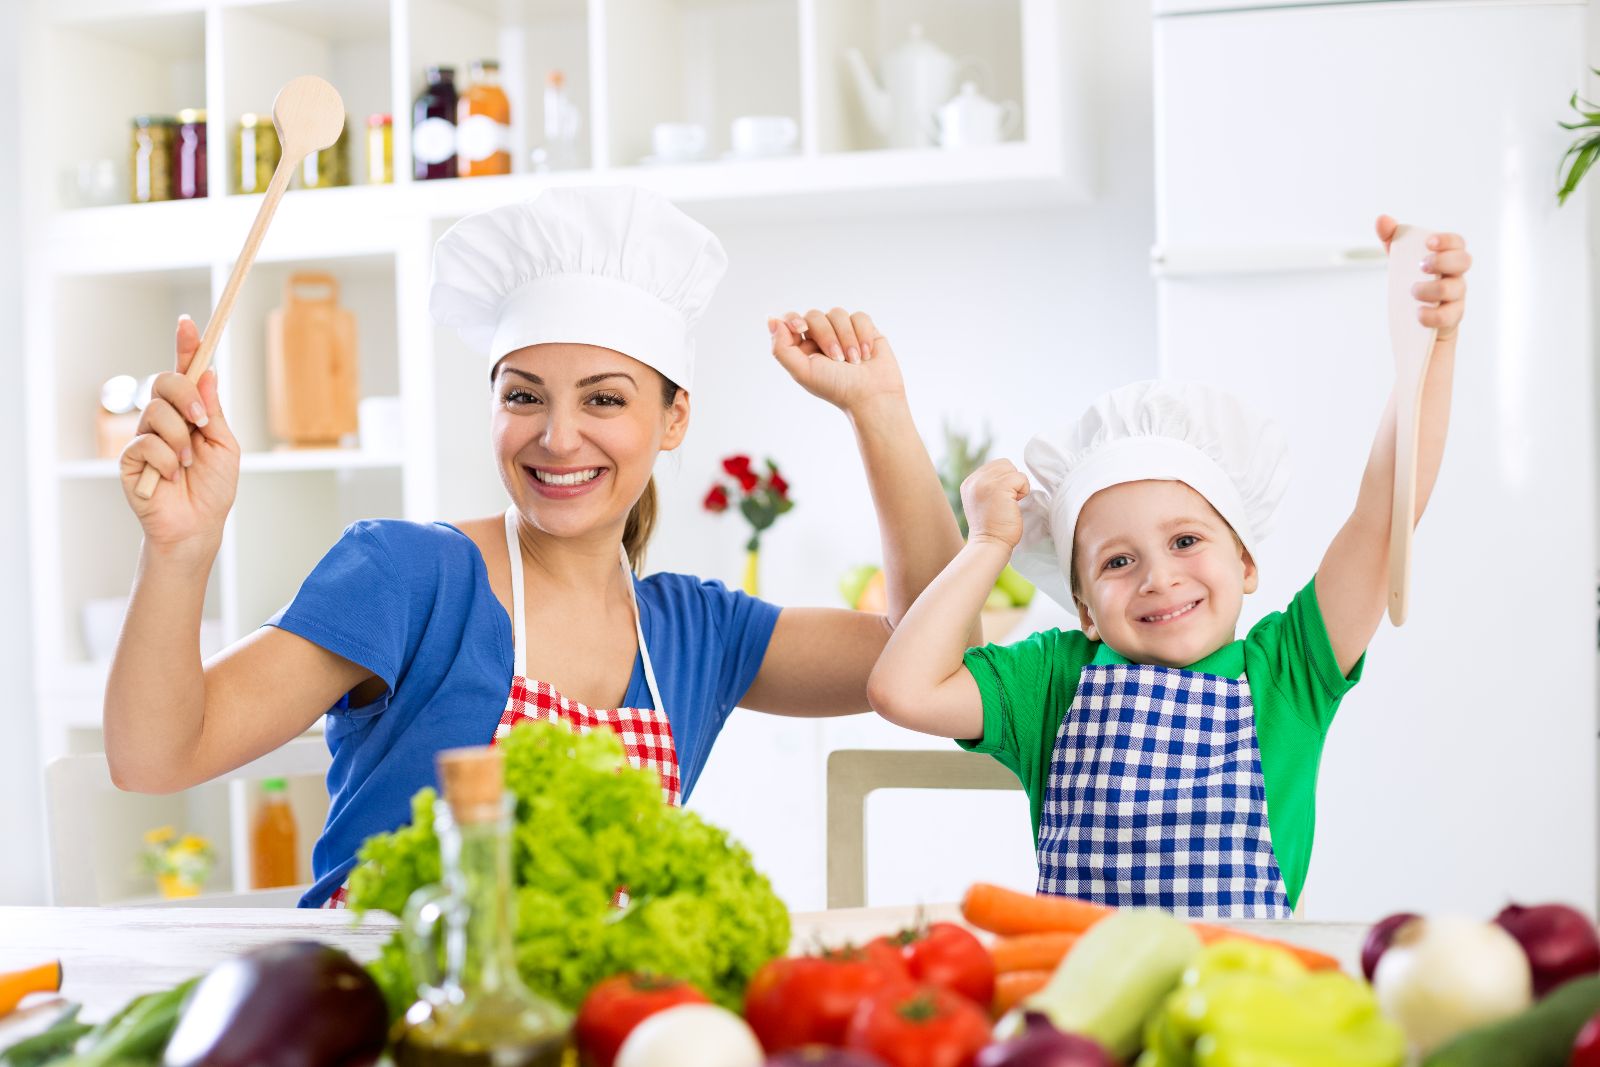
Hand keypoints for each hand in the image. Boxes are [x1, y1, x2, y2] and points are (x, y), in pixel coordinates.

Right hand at [119, 315, 240, 549]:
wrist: (198, 524)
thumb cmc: (214, 487)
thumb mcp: (224, 444)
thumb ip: (214, 410)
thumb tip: (208, 372)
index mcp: (190, 411)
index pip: (185, 372)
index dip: (185, 347)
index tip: (188, 323)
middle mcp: (165, 418)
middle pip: (165, 382)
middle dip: (187, 397)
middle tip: (202, 422)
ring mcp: (144, 435)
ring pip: (157, 412)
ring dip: (181, 440)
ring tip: (188, 464)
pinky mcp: (129, 457)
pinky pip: (146, 442)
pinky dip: (166, 460)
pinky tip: (171, 477)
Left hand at [768, 307, 906, 416]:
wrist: (873, 395)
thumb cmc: (837, 388)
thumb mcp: (803, 372)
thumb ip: (781, 348)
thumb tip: (771, 319)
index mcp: (803, 347)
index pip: (791, 320)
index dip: (794, 320)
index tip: (801, 329)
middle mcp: (821, 337)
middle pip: (814, 315)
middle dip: (827, 336)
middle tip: (837, 360)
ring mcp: (843, 332)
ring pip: (837, 313)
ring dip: (847, 338)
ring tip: (855, 361)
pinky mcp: (864, 329)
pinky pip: (859, 316)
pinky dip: (863, 334)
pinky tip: (866, 354)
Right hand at [960, 459, 1029, 549]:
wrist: (989, 544)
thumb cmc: (992, 528)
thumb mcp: (983, 501)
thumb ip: (989, 485)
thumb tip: (1008, 473)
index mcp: (969, 483)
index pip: (995, 466)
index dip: (1005, 481)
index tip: (1000, 500)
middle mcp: (975, 480)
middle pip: (1005, 464)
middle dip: (1011, 481)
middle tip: (1006, 502)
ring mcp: (985, 483)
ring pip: (1013, 470)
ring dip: (1017, 486)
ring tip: (1009, 503)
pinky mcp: (999, 487)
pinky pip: (1021, 478)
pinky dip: (1023, 491)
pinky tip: (1014, 505)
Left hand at [1376, 215, 1470, 341]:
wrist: (1414, 320)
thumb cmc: (1412, 283)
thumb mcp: (1399, 261)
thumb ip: (1391, 240)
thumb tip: (1382, 218)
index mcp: (1446, 258)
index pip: (1457, 243)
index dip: (1447, 240)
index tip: (1429, 242)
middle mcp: (1456, 275)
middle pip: (1464, 261)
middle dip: (1443, 261)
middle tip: (1421, 266)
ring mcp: (1456, 296)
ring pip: (1456, 288)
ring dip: (1432, 289)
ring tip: (1413, 291)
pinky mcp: (1452, 317)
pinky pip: (1449, 315)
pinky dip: (1432, 314)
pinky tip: (1418, 313)